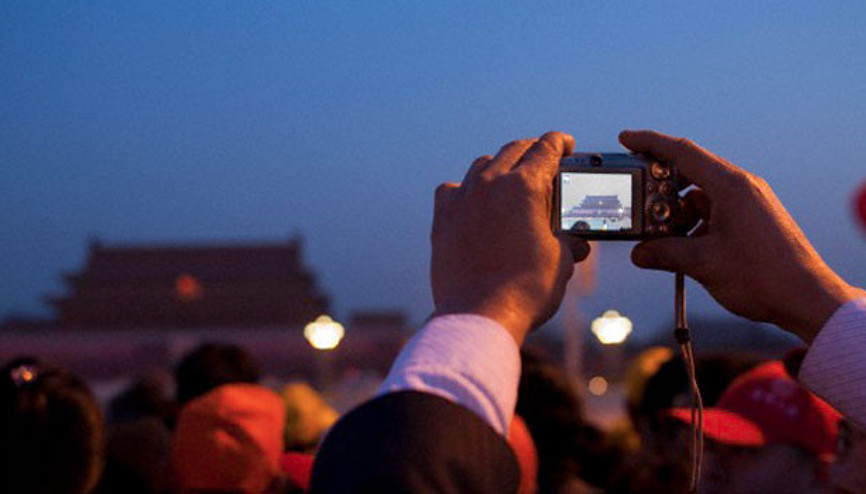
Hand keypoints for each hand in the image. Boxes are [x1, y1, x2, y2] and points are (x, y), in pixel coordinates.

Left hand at [431, 132, 589, 344]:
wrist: (479, 316)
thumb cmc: (526, 290)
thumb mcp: (562, 261)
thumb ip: (569, 240)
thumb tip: (577, 241)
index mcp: (524, 186)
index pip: (546, 148)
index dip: (561, 143)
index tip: (567, 145)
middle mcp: (489, 183)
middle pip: (513, 150)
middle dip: (533, 151)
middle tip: (545, 160)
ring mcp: (462, 199)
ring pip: (482, 166)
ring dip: (500, 167)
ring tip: (511, 180)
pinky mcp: (442, 219)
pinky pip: (452, 190)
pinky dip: (466, 190)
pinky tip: (474, 201)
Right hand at [621, 130, 863, 341]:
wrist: (806, 299)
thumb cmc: (762, 276)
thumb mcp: (703, 263)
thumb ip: (664, 253)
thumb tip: (639, 253)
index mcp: (730, 186)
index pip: (682, 152)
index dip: (650, 143)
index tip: (626, 139)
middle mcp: (742, 188)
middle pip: (690, 175)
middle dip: (659, 190)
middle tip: (637, 205)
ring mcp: (749, 204)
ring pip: (701, 198)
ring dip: (677, 214)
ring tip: (660, 238)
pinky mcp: (753, 220)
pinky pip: (716, 213)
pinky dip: (695, 225)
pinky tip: (684, 248)